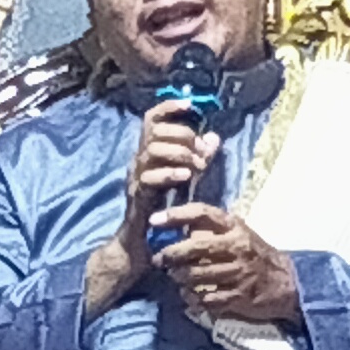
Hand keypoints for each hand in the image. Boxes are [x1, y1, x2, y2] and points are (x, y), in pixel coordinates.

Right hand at [86, 101, 217, 314]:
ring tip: (197, 166)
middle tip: (201, 152)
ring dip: (179, 153)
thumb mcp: (186, 178)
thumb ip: (198, 158)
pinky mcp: (137, 195)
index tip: (190, 105)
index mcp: (150, 152)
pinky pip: (149, 177)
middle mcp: (139, 160)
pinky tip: (185, 177)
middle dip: (183, 135)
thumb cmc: (164, 210)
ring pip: (151, 149)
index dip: (169, 106)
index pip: (153, 118)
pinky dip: (169, 174)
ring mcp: (136, 177)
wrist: (142, 245)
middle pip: (155, 130)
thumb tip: (214, 137)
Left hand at [152, 203, 303, 329]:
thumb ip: (212, 229)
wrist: (285, 282)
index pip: (202, 213)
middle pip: (194, 248)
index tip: (154, 220)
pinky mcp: (239, 297)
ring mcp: (238, 273)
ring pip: (196, 275)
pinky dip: (193, 299)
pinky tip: (188, 297)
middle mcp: (237, 247)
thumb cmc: (254, 254)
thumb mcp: (238, 233)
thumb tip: (180, 225)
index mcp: (235, 227)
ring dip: (179, 278)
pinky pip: (206, 299)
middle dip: (170, 254)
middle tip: (158, 260)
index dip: (176, 215)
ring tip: (174, 278)